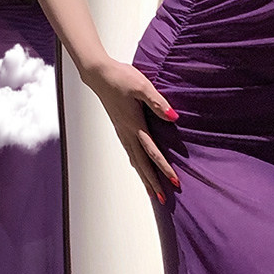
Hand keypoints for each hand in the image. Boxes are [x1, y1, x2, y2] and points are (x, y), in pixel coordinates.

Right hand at [84, 58, 181, 203]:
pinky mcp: (120, 127)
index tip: (174, 181)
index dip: (164, 168)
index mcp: (134, 125)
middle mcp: (127, 132)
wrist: (99, 74)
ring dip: (145, 177)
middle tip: (164, 199)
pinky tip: (140, 168)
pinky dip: (137, 164)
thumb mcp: (142, 86)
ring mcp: (122, 131)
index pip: (152, 152)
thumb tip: (173, 117)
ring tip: (153, 191)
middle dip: (153, 182)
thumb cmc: (121, 77)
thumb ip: (158, 102)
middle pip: (142, 164)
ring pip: (135, 160)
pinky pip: (130, 152)